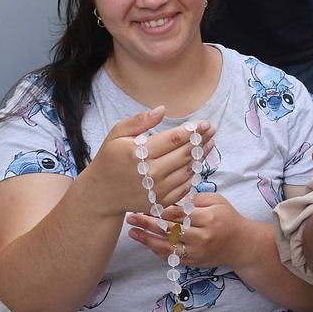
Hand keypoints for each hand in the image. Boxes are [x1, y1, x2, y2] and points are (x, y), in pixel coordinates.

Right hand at [82, 109, 215, 216]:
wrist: (101, 195)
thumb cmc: (110, 160)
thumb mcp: (117, 135)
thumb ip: (139, 121)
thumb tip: (162, 109)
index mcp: (139, 154)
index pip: (174, 139)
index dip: (193, 130)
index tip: (204, 123)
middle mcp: (150, 174)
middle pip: (185, 154)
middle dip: (201, 141)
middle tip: (211, 131)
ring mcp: (157, 190)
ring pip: (188, 170)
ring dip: (201, 156)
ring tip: (210, 143)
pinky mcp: (161, 202)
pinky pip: (185, 186)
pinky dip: (194, 173)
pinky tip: (198, 162)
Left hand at [126, 192, 252, 269]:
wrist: (241, 244)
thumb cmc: (228, 218)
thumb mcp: (217, 201)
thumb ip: (195, 199)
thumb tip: (171, 198)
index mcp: (208, 219)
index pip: (179, 214)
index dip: (160, 209)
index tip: (146, 203)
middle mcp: (202, 237)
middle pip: (169, 230)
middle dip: (148, 223)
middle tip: (132, 216)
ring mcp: (196, 252)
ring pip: (166, 247)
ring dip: (147, 240)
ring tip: (132, 232)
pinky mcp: (193, 262)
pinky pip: (171, 257)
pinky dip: (157, 250)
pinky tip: (146, 242)